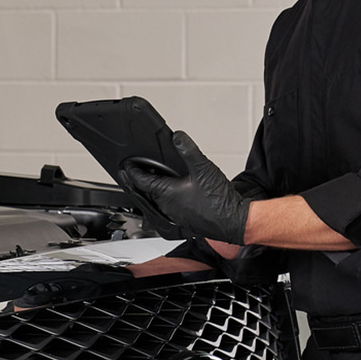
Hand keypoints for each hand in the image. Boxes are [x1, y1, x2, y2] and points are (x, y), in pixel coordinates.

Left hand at [112, 131, 249, 245]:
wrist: (234, 222)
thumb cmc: (219, 201)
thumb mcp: (203, 168)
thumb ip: (188, 150)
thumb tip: (177, 138)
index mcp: (166, 194)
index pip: (142, 181)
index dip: (132, 172)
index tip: (126, 166)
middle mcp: (167, 207)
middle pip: (146, 193)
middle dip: (139, 182)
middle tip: (132, 174)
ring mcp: (175, 215)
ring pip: (156, 202)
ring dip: (151, 192)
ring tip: (150, 183)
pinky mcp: (184, 221)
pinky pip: (167, 209)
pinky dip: (164, 200)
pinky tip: (173, 195)